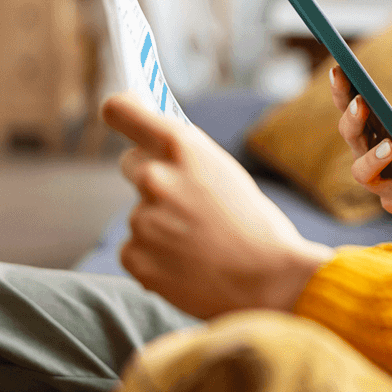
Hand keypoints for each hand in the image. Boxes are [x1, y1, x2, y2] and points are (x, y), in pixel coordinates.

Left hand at [103, 92, 333, 318]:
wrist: (270, 281)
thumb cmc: (256, 225)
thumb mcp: (224, 173)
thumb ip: (186, 157)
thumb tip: (153, 145)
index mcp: (181, 147)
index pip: (121, 110)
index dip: (121, 111)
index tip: (124, 115)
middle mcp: (154, 177)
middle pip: (130, 163)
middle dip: (150, 176)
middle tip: (184, 200)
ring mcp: (141, 219)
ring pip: (139, 212)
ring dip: (158, 224)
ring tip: (199, 243)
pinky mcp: (134, 256)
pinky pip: (135, 248)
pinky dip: (154, 256)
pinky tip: (187, 265)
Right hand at [330, 67, 391, 233]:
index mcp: (374, 127)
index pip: (351, 106)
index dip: (342, 90)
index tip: (340, 69)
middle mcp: (368, 153)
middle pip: (350, 136)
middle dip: (352, 120)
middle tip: (360, 104)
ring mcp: (379, 181)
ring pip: (362, 172)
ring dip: (373, 158)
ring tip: (390, 146)